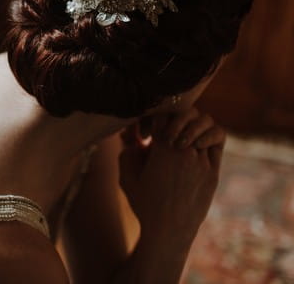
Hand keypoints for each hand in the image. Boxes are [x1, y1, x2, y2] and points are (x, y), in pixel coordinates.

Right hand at [119, 110, 223, 246]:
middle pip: (185, 114)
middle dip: (173, 118)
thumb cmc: (144, 204)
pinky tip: (197, 144)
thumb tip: (135, 138)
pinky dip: (208, 135)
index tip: (147, 133)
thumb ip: (128, 151)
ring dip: (192, 124)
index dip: (152, 118)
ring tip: (182, 136)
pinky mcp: (214, 170)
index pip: (162, 114)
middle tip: (165, 133)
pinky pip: (217, 140)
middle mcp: (185, 151)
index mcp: (162, 149)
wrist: (169, 231)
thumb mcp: (126, 177)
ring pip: (204, 123)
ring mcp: (203, 160)